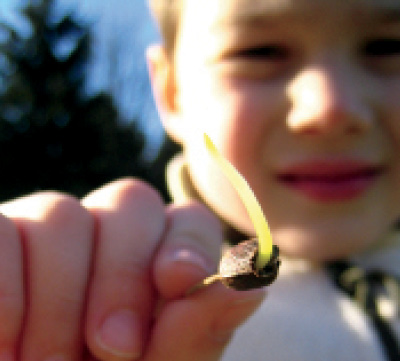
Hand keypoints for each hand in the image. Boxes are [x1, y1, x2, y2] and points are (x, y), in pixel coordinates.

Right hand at [0, 178, 265, 360]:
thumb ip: (197, 333)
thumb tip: (252, 286)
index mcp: (154, 260)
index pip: (187, 220)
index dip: (188, 242)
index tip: (179, 283)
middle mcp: (106, 235)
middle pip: (131, 200)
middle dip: (123, 275)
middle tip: (113, 347)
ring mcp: (48, 231)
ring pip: (62, 214)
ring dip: (60, 300)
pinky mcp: (0, 236)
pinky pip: (4, 234)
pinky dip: (7, 294)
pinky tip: (8, 347)